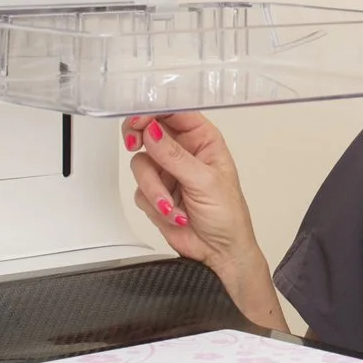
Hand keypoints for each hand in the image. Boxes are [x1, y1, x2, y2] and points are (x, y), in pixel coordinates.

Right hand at [121, 112, 279, 326]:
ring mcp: (167, 172)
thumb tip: (151, 132)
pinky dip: (154, 204)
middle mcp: (183, 152)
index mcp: (203, 140)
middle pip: (148, 130)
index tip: (139, 119)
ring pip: (140, 164)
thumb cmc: (228, 216)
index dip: (154, 111)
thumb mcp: (205, 181)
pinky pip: (139, 190)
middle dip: (139, 138)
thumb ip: (174, 156)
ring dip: (154, 188)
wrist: (220, 252)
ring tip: (172, 206)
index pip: (174, 112)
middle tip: (134, 143)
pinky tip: (174, 214)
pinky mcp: (155, 194)